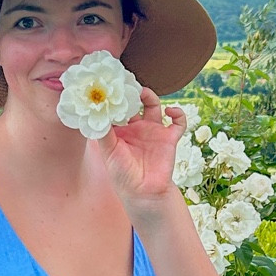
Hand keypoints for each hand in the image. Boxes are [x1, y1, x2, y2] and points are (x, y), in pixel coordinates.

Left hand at [95, 91, 186, 213]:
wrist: (143, 193)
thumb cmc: (122, 174)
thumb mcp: (108, 152)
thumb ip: (103, 132)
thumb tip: (97, 112)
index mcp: (120, 130)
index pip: (116, 107)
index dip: (114, 96)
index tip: (110, 85)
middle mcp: (136, 127)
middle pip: (134, 102)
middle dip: (131, 92)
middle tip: (126, 83)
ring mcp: (153, 131)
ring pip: (154, 106)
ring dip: (150, 96)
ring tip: (143, 93)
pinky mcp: (169, 138)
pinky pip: (178, 122)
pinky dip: (178, 114)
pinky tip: (170, 112)